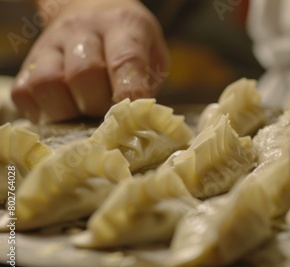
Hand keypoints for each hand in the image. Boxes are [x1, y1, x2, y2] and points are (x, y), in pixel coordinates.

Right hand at [11, 0, 168, 122]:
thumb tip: (137, 120)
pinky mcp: (27, 62)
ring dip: (69, 110)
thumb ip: (149, 85)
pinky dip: (43, 112)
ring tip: (83, 111)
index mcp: (122, 24)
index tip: (132, 113)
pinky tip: (64, 109)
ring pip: (48, 84)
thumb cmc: (130, 44)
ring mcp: (50, 43)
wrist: (92, 10)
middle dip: (99, 104)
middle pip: (84, 74)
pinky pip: (24, 93)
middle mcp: (82, 28)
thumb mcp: (153, 55)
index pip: (124, 59)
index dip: (129, 91)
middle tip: (108, 112)